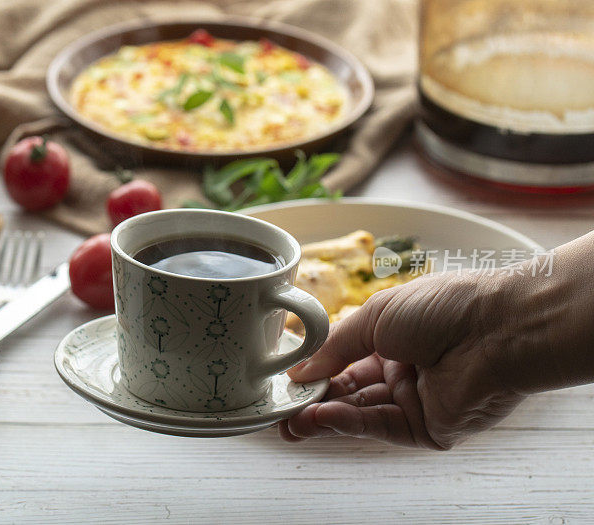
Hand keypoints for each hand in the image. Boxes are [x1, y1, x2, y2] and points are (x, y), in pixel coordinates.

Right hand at [279, 271, 525, 449]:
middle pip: (348, 391)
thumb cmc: (444, 308)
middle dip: (312, 400)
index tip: (285, 379)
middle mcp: (403, 370)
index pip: (344, 360)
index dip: (315, 370)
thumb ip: (334, 346)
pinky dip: (346, 423)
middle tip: (279, 409)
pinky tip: (319, 419)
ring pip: (359, 413)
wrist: (497, 328)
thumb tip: (300, 370)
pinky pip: (379, 426)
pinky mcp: (427, 428)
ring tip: (289, 421)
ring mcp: (415, 401)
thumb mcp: (374, 316)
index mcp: (394, 338)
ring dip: (322, 417)